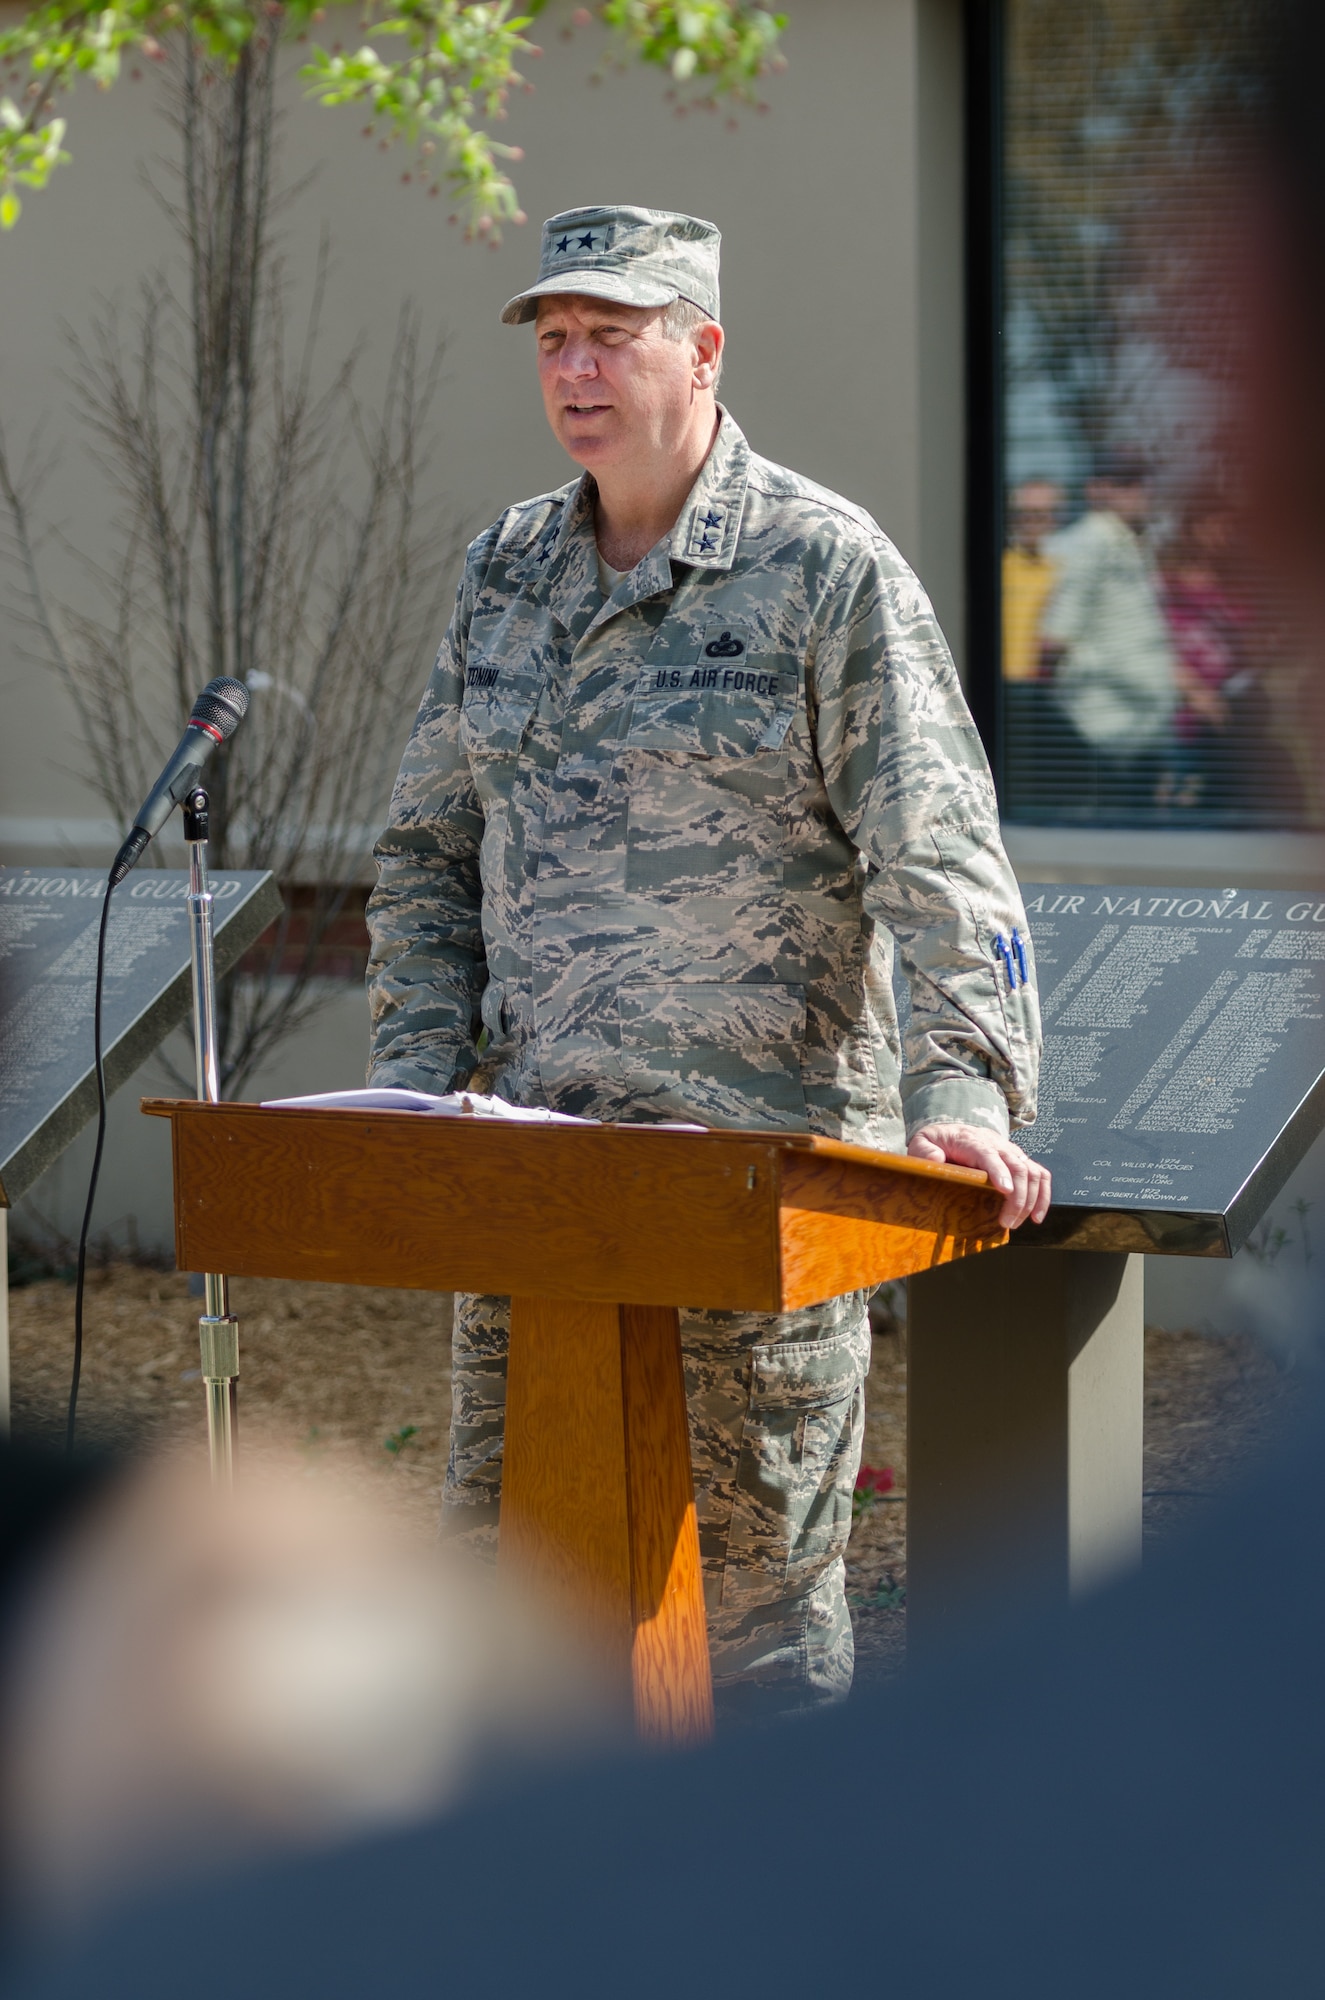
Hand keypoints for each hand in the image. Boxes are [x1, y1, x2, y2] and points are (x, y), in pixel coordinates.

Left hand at [907, 1121, 1050, 1229]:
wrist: (953, 1131)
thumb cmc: (937, 1142)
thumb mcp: (922, 1142)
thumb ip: (925, 1150)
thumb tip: (937, 1160)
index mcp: (972, 1141)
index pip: (989, 1154)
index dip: (999, 1171)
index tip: (1005, 1191)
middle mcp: (997, 1144)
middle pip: (1017, 1167)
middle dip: (1017, 1197)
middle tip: (1005, 1223)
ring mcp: (1011, 1152)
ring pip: (1033, 1172)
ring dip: (1030, 1200)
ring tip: (1016, 1223)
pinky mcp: (1019, 1160)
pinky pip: (1041, 1175)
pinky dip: (1044, 1195)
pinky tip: (1036, 1216)